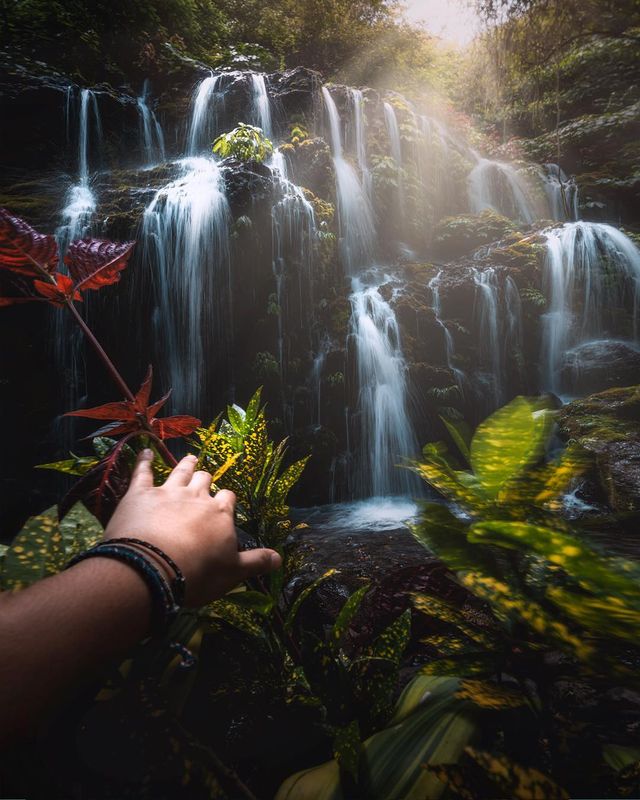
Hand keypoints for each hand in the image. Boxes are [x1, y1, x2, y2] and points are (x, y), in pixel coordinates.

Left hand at [104, 450, 281, 605]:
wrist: (152, 567)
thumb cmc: (197, 573)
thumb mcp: (233, 572)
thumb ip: (255, 562)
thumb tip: (280, 559)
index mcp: (220, 513)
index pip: (228, 498)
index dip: (226, 500)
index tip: (224, 503)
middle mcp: (196, 496)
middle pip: (204, 480)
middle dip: (206, 479)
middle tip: (205, 479)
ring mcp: (167, 492)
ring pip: (180, 472)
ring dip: (185, 465)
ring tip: (190, 458)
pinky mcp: (140, 494)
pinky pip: (142, 472)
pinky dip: (144, 462)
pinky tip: (145, 452)